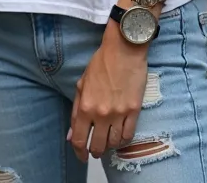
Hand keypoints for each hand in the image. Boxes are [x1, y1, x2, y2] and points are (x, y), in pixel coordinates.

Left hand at [70, 27, 146, 161]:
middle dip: (94, 151)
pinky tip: (119, 136)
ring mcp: (119, 113)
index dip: (79, 152)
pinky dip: (123, 140)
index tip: (81, 156)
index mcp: (86, 106)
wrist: (123, 51)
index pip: (79, 140)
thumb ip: (76, 111)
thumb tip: (71, 134)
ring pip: (114, 143)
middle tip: (95, 150)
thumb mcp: (82, 84)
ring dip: (109, 146)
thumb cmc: (101, 64)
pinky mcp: (134, 111)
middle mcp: (102, 113)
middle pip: (97, 146)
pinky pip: (129, 135)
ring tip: (107, 140)